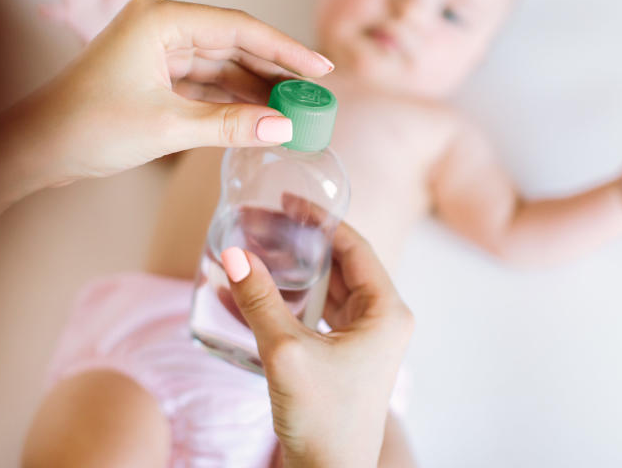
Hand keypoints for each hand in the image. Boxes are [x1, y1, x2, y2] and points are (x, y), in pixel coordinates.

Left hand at [11, 0, 334, 186]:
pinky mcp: (154, 76)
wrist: (33, 149)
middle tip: (315, 94)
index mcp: (161, 19)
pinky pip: (205, 84)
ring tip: (295, 109)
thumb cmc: (87, 128)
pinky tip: (260, 117)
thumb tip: (283, 127)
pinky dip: (231, 101)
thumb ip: (229, 124)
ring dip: (255, 88)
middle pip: (234, 43)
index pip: (239, 28)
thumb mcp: (167, 126)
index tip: (321, 68)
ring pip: (222, 65)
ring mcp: (157, 52)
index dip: (285, 49)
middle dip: (275, 70)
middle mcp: (161, 27)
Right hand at [222, 215, 413, 467]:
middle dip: (301, 244)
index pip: (356, 246)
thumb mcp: (287, 353)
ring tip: (256, 251)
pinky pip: (317, 317)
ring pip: (328, 289)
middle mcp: (382, 321)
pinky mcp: (344, 358)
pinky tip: (248, 296)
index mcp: (387, 312)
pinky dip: (288, 304)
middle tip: (265, 223)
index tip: (288, 201)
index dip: (321, 220)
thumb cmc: (324, 420)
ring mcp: (365, 341)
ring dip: (293, 272)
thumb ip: (261, 300)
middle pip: (342, 264)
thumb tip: (234, 254)